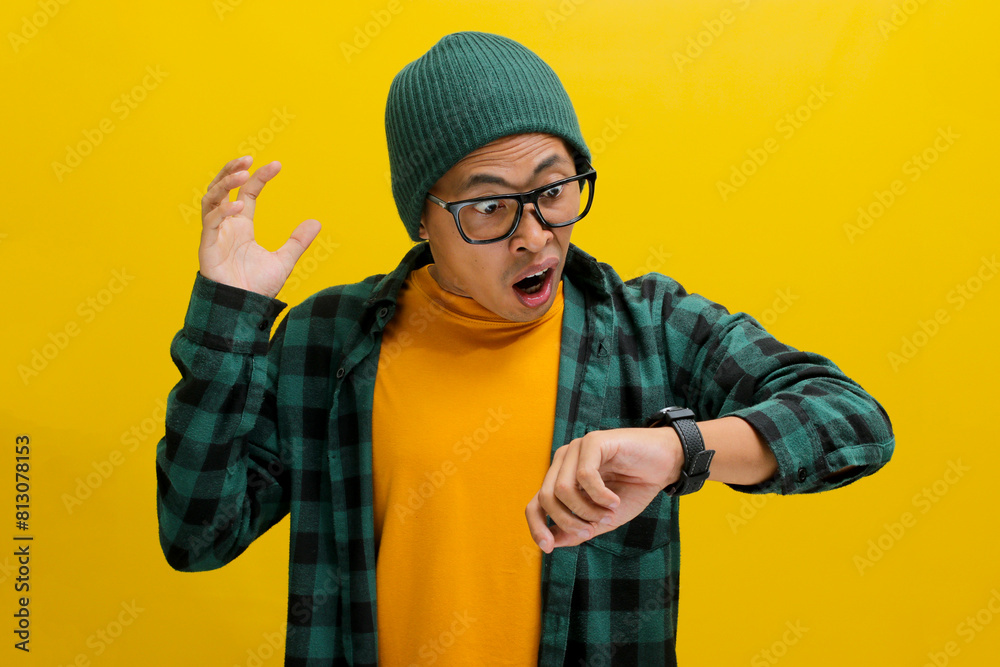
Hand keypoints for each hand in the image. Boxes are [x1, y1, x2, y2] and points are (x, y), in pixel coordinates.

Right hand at [199, 155, 320, 297]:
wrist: (244, 310)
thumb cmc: (258, 288)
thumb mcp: (284, 261)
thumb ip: (297, 242)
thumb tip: (317, 222)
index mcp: (242, 226)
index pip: (248, 193)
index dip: (259, 177)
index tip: (277, 165)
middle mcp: (225, 226)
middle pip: (221, 188)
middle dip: (231, 171)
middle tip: (247, 159)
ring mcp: (214, 235)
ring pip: (211, 199)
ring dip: (224, 184)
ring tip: (242, 174)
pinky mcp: (206, 248)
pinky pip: (210, 223)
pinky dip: (223, 212)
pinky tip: (239, 207)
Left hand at [525, 428, 683, 553]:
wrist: (665, 464)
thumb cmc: (634, 488)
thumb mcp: (603, 519)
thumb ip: (577, 530)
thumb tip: (551, 543)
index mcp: (562, 477)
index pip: (535, 504)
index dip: (536, 527)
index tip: (547, 548)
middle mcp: (564, 461)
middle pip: (546, 498)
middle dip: (569, 521)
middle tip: (593, 529)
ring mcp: (576, 448)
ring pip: (562, 489)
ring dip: (587, 510)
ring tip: (609, 512)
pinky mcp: (593, 441)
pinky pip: (584, 476)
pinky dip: (600, 495)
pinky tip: (614, 500)